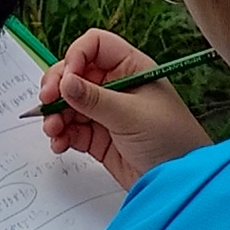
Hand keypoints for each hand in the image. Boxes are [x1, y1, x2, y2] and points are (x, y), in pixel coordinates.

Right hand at [38, 27, 210, 187]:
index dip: (76, 56)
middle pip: (75, 73)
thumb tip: (65, 82)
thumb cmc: (172, 140)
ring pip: (69, 103)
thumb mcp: (131, 115)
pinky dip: (61, 134)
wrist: (182, 182)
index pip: (95, 46)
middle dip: (58, 86)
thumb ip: (95, 99)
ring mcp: (107, 112)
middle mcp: (117, 86)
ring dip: (56, 114)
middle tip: (48, 101)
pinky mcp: (100, 137)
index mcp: (131, 68)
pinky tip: (60, 142)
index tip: (65, 78)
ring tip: (54, 129)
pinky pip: (72, 128)